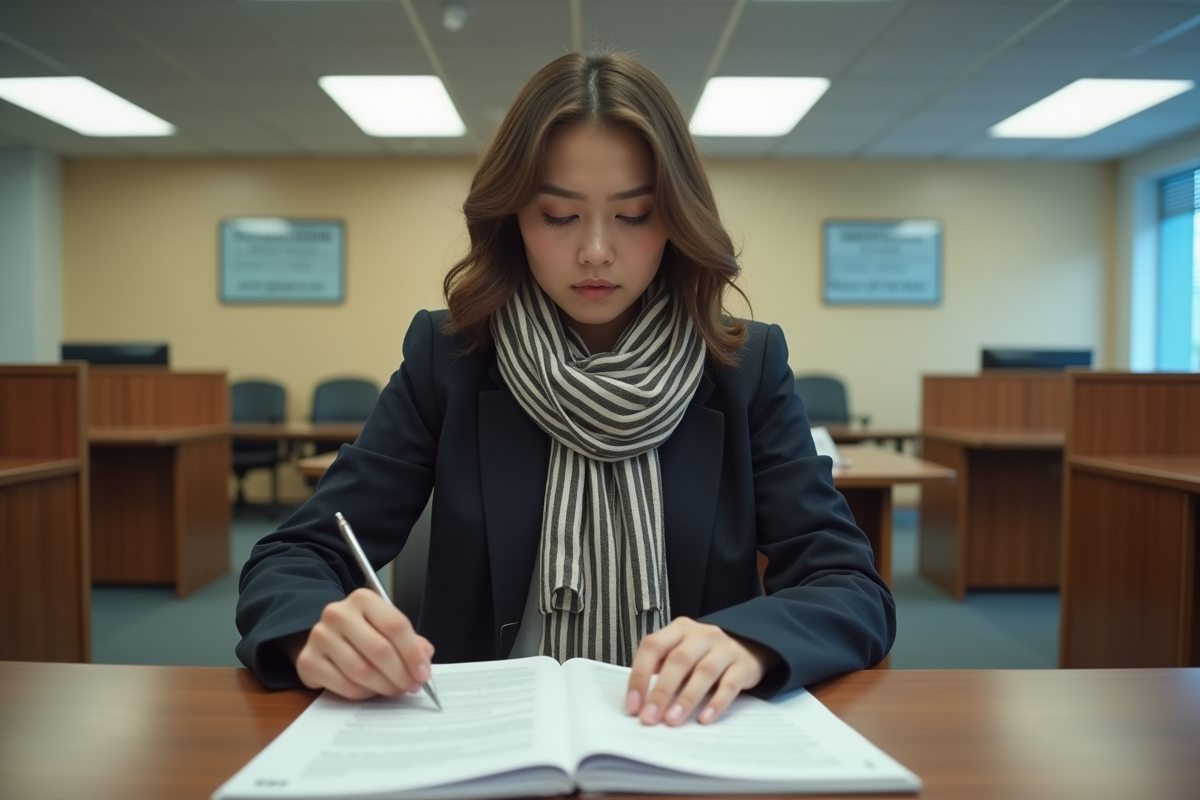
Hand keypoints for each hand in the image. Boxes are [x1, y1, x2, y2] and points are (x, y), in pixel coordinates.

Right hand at [289, 588, 434, 699]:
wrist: (326, 638)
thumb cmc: (362, 632)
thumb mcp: (386, 628)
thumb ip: (410, 640)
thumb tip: (425, 656)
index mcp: (363, 599)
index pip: (395, 625)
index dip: (413, 653)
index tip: (424, 673)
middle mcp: (338, 613)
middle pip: (379, 650)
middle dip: (401, 674)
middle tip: (412, 687)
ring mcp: (320, 636)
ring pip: (362, 671)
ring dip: (384, 686)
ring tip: (395, 689)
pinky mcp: (308, 661)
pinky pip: (344, 685)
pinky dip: (363, 693)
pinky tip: (371, 690)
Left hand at [625, 616, 778, 725]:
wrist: (748, 646)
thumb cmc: (702, 656)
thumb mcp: (680, 652)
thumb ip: (661, 668)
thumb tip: (639, 702)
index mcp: (678, 629)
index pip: (653, 646)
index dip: (639, 676)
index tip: (632, 705)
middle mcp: (701, 635)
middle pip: (678, 660)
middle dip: (661, 691)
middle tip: (650, 717)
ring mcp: (724, 648)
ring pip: (704, 672)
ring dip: (686, 698)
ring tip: (672, 720)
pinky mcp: (744, 666)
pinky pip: (730, 685)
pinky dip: (716, 703)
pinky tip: (705, 719)